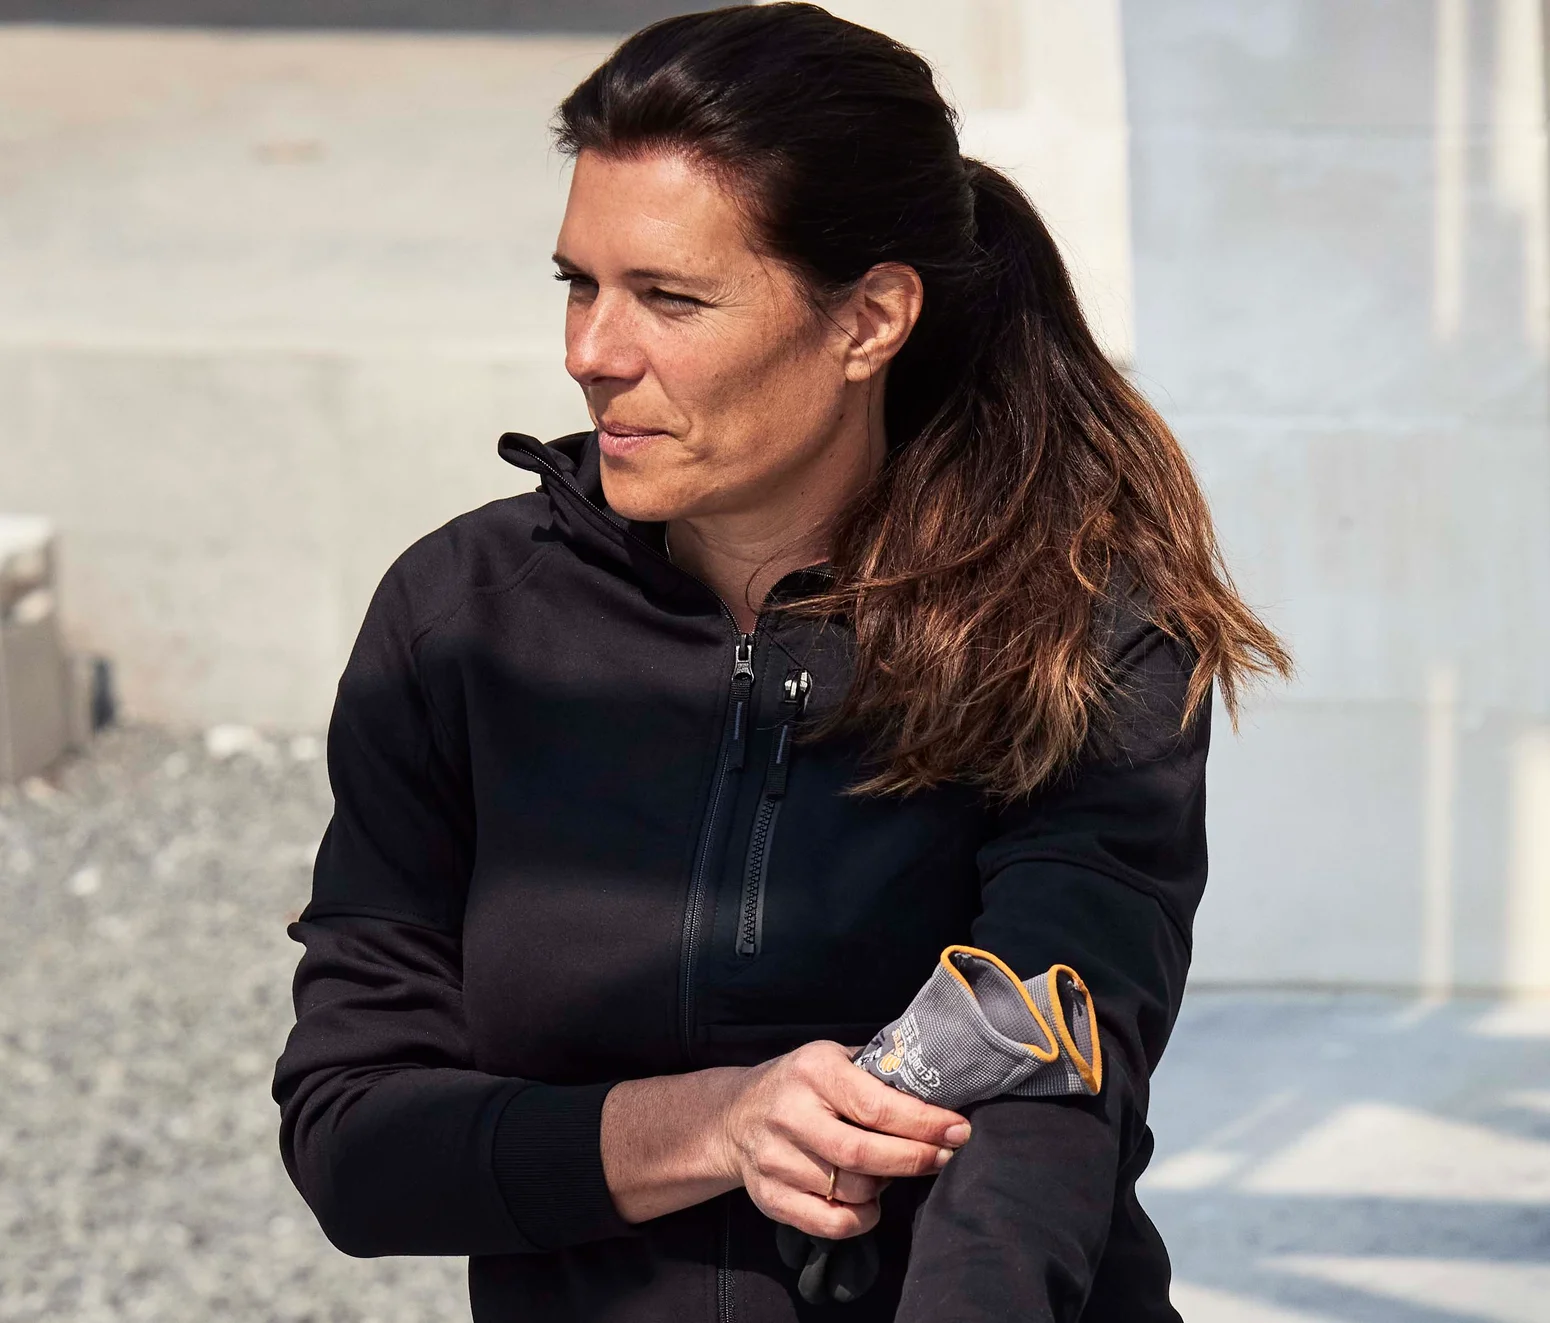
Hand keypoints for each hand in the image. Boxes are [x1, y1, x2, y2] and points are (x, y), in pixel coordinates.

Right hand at [716, 1040, 970, 1238]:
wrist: (734, 1116)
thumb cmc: (802, 1086)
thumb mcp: (833, 1059)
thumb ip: (877, 1074)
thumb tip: (938, 1091)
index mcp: (813, 1072)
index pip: (876, 1105)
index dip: (924, 1123)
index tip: (958, 1130)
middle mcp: (790, 1115)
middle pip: (864, 1154)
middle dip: (914, 1159)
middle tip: (943, 1156)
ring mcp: (775, 1160)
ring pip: (851, 1191)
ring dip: (886, 1186)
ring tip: (894, 1168)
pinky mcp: (769, 1197)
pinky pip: (831, 1223)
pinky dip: (862, 1218)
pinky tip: (871, 1201)